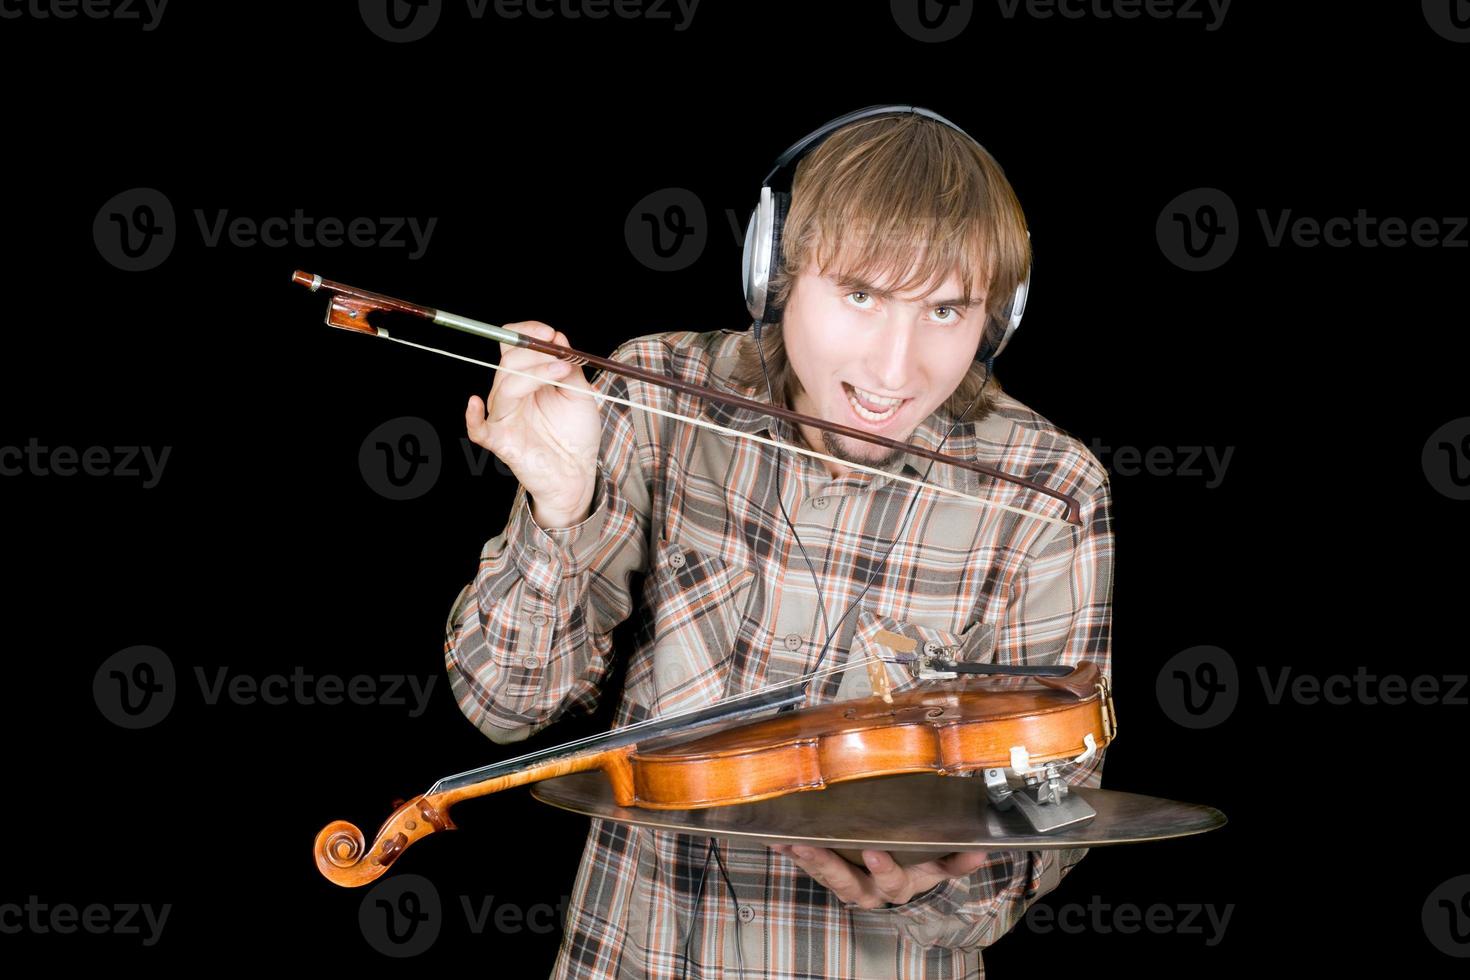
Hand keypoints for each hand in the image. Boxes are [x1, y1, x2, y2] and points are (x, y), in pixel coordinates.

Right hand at [464, 321, 600, 526]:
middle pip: (508, 362)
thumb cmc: (576, 432)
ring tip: (563, 372)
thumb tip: (557, 338)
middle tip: (563, 357)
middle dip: (536, 354)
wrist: (578, 471)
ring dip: (535, 374)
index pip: (512, 346)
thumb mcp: (581, 393)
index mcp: (525, 378)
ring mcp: (503, 416)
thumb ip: (569, 367)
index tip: (549, 333)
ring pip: (505, 386)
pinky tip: (474, 403)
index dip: (525, 333)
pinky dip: (472, 416)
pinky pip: (478, 429)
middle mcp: (510, 394)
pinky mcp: (500, 440)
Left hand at [770, 845, 989, 909]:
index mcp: (902, 883)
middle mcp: (872, 889)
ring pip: (826, 876)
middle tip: (815, 847)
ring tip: (793, 842)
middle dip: (833, 867)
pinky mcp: (827, 872)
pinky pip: (808, 865)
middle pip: (852, 885)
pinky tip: (777, 838)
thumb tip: (980, 850)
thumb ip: (957, 858)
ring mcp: (848, 882)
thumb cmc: (918, 863)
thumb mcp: (940, 863)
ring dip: (808, 859)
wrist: (896, 877)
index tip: (875, 852)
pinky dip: (792, 851)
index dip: (887, 869)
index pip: (898, 880)